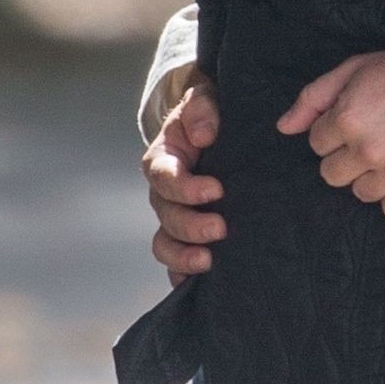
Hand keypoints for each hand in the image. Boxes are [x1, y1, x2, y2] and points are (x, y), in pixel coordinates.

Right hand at [142, 79, 223, 284]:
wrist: (216, 131)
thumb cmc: (208, 115)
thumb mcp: (204, 100)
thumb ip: (201, 109)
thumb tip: (204, 135)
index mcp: (163, 159)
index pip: (163, 177)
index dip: (185, 188)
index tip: (216, 190)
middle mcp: (164, 192)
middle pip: (165, 216)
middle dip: (190, 226)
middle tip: (221, 228)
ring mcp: (174, 216)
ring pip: (165, 244)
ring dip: (183, 256)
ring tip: (209, 261)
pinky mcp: (188, 235)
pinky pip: (176, 262)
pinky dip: (183, 274)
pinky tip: (201, 284)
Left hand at [277, 39, 384, 220]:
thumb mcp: (354, 68)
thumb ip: (313, 98)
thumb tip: (284, 129)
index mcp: (348, 118)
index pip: (316, 144)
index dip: (333, 130)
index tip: (357, 118)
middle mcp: (369, 148)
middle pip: (332, 175)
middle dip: (345, 157)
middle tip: (372, 136)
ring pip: (361, 194)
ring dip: (370, 177)